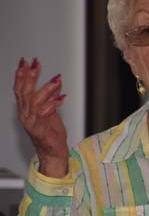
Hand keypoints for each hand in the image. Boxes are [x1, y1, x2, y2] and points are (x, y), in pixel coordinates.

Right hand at [14, 58, 68, 176]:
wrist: (54, 153)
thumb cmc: (51, 134)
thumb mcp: (51, 111)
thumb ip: (51, 97)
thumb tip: (56, 82)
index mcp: (25, 109)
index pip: (20, 89)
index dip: (22, 74)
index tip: (26, 61)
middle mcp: (25, 115)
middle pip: (25, 92)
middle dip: (30, 76)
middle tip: (35, 64)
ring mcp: (31, 122)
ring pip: (35, 101)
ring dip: (45, 89)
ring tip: (56, 80)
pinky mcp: (40, 129)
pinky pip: (44, 114)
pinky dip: (52, 104)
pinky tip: (61, 97)